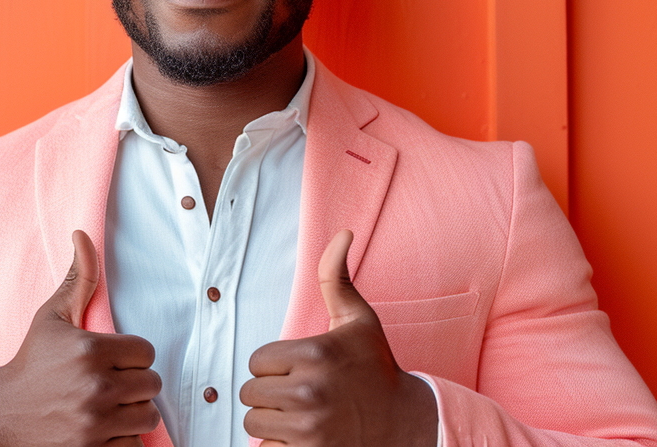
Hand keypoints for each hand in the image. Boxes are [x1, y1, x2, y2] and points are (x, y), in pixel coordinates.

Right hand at [0, 230, 161, 446]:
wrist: (0, 417)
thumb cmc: (32, 365)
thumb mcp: (51, 318)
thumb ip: (78, 279)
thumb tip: (82, 234)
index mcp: (89, 350)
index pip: (146, 352)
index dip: (132, 357)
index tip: (112, 362)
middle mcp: (95, 387)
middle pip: (151, 386)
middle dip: (134, 385)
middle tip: (109, 385)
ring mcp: (95, 423)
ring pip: (147, 417)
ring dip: (132, 414)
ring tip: (107, 407)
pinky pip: (134, 445)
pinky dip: (122, 441)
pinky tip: (101, 430)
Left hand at [240, 230, 438, 446]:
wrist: (406, 424)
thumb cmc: (376, 369)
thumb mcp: (359, 321)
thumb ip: (336, 277)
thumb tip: (342, 232)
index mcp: (315, 353)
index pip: (256, 362)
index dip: (274, 367)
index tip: (299, 370)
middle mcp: (309, 390)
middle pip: (250, 393)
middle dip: (270, 395)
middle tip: (300, 395)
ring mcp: (308, 427)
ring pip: (254, 423)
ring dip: (272, 422)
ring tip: (301, 415)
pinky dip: (278, 446)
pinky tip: (302, 437)